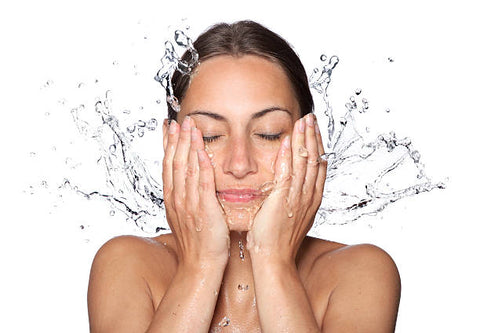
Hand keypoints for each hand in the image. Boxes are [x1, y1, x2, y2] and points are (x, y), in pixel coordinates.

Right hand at [162, 116, 229, 267]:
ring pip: (187, 168)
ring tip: (190, 127)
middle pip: (175, 162)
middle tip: (179, 120)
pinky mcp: (204, 209)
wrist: (200, 264)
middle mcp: (177, 198)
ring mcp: (189, 203)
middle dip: (177, 139)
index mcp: (172, 199)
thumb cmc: (196, 242)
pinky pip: (203, 182)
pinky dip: (202, 165)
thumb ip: (184, 197)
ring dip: (188, 146)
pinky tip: (203, 150)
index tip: (168, 128)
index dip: (167, 145)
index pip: (168, 165)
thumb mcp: (185, 216)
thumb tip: (185, 183)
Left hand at [246, 113, 326, 262]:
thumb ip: (293, 198)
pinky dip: (289, 155)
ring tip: (303, 121)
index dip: (317, 145)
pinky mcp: (283, 200)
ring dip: (304, 140)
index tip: (314, 130)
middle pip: (315, 160)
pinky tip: (289, 140)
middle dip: (313, 136)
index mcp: (311, 199)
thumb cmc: (277, 240)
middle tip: (311, 118)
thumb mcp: (291, 216)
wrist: (274, 259)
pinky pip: (288, 173)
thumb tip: (291, 187)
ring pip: (305, 163)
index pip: (318, 166)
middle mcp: (308, 196)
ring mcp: (298, 198)